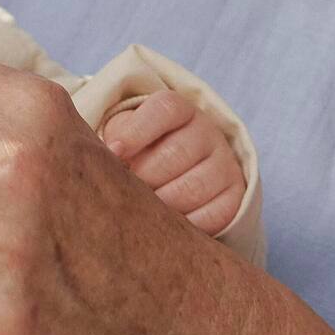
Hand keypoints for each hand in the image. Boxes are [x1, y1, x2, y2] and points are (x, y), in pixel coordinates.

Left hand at [101, 90, 245, 234]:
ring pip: (192, 187)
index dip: (137, 130)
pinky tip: (166, 225)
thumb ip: (115, 139)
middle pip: (175, 153)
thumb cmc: (140, 152)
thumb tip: (99, 156)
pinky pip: (212, 216)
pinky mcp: (235, 198)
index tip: (113, 151)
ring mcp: (225, 165)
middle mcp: (208, 132)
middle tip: (123, 191)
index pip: (164, 110)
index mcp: (180, 110)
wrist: (179, 173)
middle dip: (143, 176)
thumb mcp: (126, 135)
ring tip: (140, 210)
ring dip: (161, 203)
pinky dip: (186, 225)